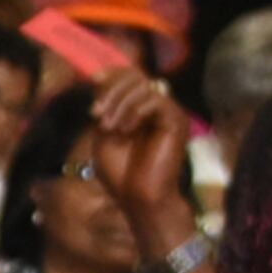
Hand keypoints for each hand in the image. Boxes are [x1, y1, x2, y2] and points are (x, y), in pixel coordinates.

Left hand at [92, 66, 194, 234]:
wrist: (139, 198)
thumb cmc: (121, 174)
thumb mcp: (103, 135)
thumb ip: (106, 108)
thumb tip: (102, 82)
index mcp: (141, 108)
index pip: (131, 76)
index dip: (113, 74)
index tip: (94, 80)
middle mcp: (158, 107)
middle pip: (137, 75)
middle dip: (112, 91)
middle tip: (96, 114)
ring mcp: (169, 113)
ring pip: (145, 85)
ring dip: (119, 103)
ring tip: (109, 127)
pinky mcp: (177, 120)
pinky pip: (156, 99)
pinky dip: (135, 111)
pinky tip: (126, 130)